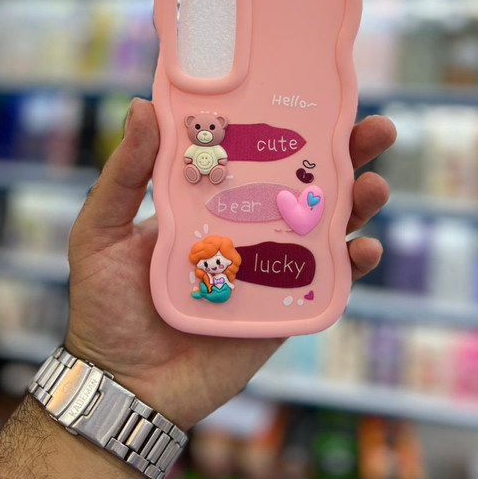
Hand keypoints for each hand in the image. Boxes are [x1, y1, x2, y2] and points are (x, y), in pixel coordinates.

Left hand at [66, 99, 394, 430]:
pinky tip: (366, 249)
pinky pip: (329, 281)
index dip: (291, 124)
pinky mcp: (284, 306)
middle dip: (346, 153)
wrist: (125, 383)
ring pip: (327, 225)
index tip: (319, 95)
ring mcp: (270, 265)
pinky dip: (354, 264)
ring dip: (360, 202)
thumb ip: (125, 174)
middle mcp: (248, 224)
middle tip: (374, 129)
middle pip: (305, 181)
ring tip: (375, 186)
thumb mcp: (102, 231)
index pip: (259, 151)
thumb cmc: (106, 304)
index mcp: (212, 199)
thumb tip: (144, 106)